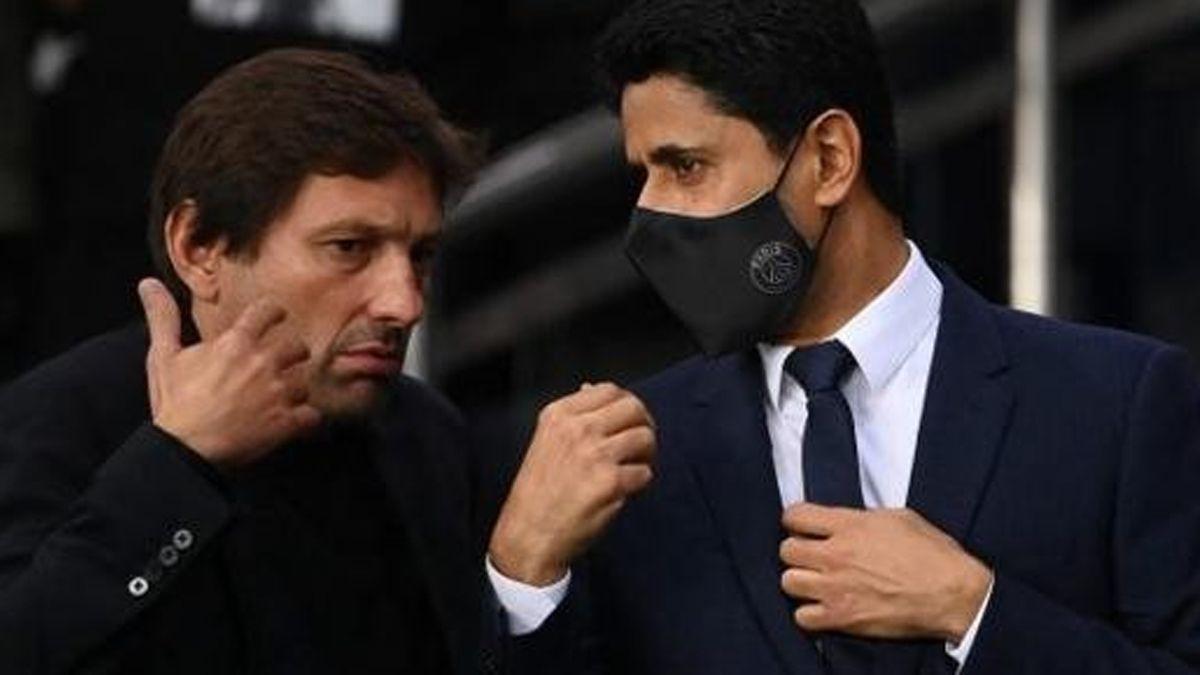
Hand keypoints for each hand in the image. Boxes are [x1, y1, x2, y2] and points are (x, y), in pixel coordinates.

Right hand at [138, 278, 320, 466]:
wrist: (183, 450)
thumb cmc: (174, 403)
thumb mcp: (163, 357)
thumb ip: (163, 318)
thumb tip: (148, 283)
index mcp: (236, 343)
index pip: (269, 311)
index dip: (274, 314)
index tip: (274, 319)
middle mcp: (263, 362)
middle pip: (297, 345)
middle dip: (291, 354)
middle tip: (280, 364)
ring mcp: (277, 393)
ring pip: (306, 379)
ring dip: (297, 388)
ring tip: (282, 396)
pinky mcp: (286, 422)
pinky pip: (313, 414)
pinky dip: (306, 418)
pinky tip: (294, 421)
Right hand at [489, 383, 655, 585]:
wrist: (528, 534)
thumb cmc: (539, 492)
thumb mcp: (546, 441)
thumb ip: (574, 416)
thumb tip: (592, 388)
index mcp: (559, 415)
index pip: (609, 390)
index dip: (626, 406)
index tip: (629, 422)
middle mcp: (577, 429)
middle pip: (633, 408)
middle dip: (644, 425)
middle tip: (641, 445)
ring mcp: (595, 454)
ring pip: (645, 437)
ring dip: (647, 455)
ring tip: (633, 468)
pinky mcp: (610, 482)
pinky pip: (645, 472)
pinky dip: (640, 483)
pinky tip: (624, 490)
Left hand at [779, 503, 991, 642]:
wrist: (954, 594)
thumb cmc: (933, 554)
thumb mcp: (898, 518)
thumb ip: (862, 518)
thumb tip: (845, 521)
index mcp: (850, 526)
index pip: (795, 516)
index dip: (795, 520)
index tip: (802, 526)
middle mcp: (836, 555)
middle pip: (786, 550)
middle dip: (797, 551)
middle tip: (811, 556)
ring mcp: (836, 589)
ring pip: (788, 582)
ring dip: (800, 581)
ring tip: (816, 582)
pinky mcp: (843, 618)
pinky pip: (802, 617)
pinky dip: (808, 614)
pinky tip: (823, 607)